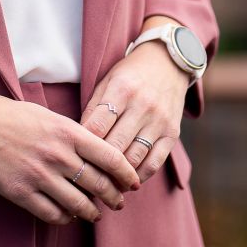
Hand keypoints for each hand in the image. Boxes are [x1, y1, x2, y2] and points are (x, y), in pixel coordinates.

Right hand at [0, 80, 139, 225]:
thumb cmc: (8, 115)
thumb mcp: (46, 114)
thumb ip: (71, 133)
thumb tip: (95, 151)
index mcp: (67, 132)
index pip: (110, 157)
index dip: (126, 174)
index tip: (133, 183)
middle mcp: (58, 155)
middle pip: (98, 184)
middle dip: (113, 197)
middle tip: (118, 203)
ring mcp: (39, 176)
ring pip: (78, 204)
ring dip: (91, 212)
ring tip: (95, 214)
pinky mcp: (21, 193)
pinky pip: (52, 214)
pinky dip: (65, 218)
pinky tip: (68, 216)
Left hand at [81, 38, 189, 185]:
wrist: (168, 63)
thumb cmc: (130, 74)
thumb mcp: (107, 81)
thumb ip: (93, 108)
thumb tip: (78, 140)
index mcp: (122, 89)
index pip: (97, 127)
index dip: (82, 147)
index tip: (73, 159)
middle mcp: (142, 105)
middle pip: (115, 146)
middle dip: (98, 166)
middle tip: (84, 179)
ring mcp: (159, 120)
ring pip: (134, 158)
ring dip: (118, 176)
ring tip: (103, 184)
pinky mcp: (173, 133)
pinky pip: (155, 162)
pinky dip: (140, 176)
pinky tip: (127, 180)